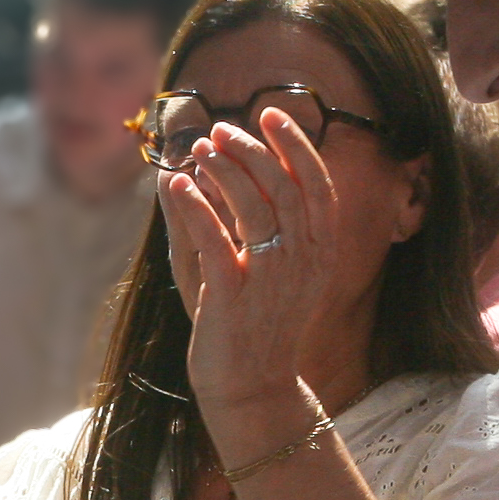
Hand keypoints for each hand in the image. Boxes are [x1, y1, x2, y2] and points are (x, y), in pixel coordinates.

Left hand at [154, 103, 345, 457]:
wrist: (251, 387)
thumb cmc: (251, 323)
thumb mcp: (254, 266)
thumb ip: (236, 216)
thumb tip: (200, 164)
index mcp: (320, 251)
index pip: (317, 184)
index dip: (296, 145)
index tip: (270, 112)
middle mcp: (304, 261)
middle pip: (285, 187)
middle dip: (253, 150)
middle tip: (221, 130)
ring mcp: (272, 279)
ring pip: (255, 208)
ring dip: (225, 171)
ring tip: (200, 150)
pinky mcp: (234, 297)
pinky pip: (216, 241)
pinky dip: (196, 208)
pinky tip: (178, 184)